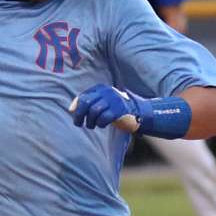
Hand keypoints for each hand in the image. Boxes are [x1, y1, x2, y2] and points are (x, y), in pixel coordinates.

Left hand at [68, 84, 191, 137]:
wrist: (142, 113)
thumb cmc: (120, 110)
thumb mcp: (105, 103)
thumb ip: (92, 103)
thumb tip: (73, 109)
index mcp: (102, 88)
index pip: (84, 96)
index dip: (76, 106)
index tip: (74, 114)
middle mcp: (107, 92)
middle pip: (86, 103)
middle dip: (79, 115)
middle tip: (79, 124)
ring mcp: (114, 100)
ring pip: (93, 111)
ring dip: (90, 121)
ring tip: (92, 126)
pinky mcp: (119, 110)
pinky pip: (104, 118)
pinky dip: (101, 123)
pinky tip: (103, 125)